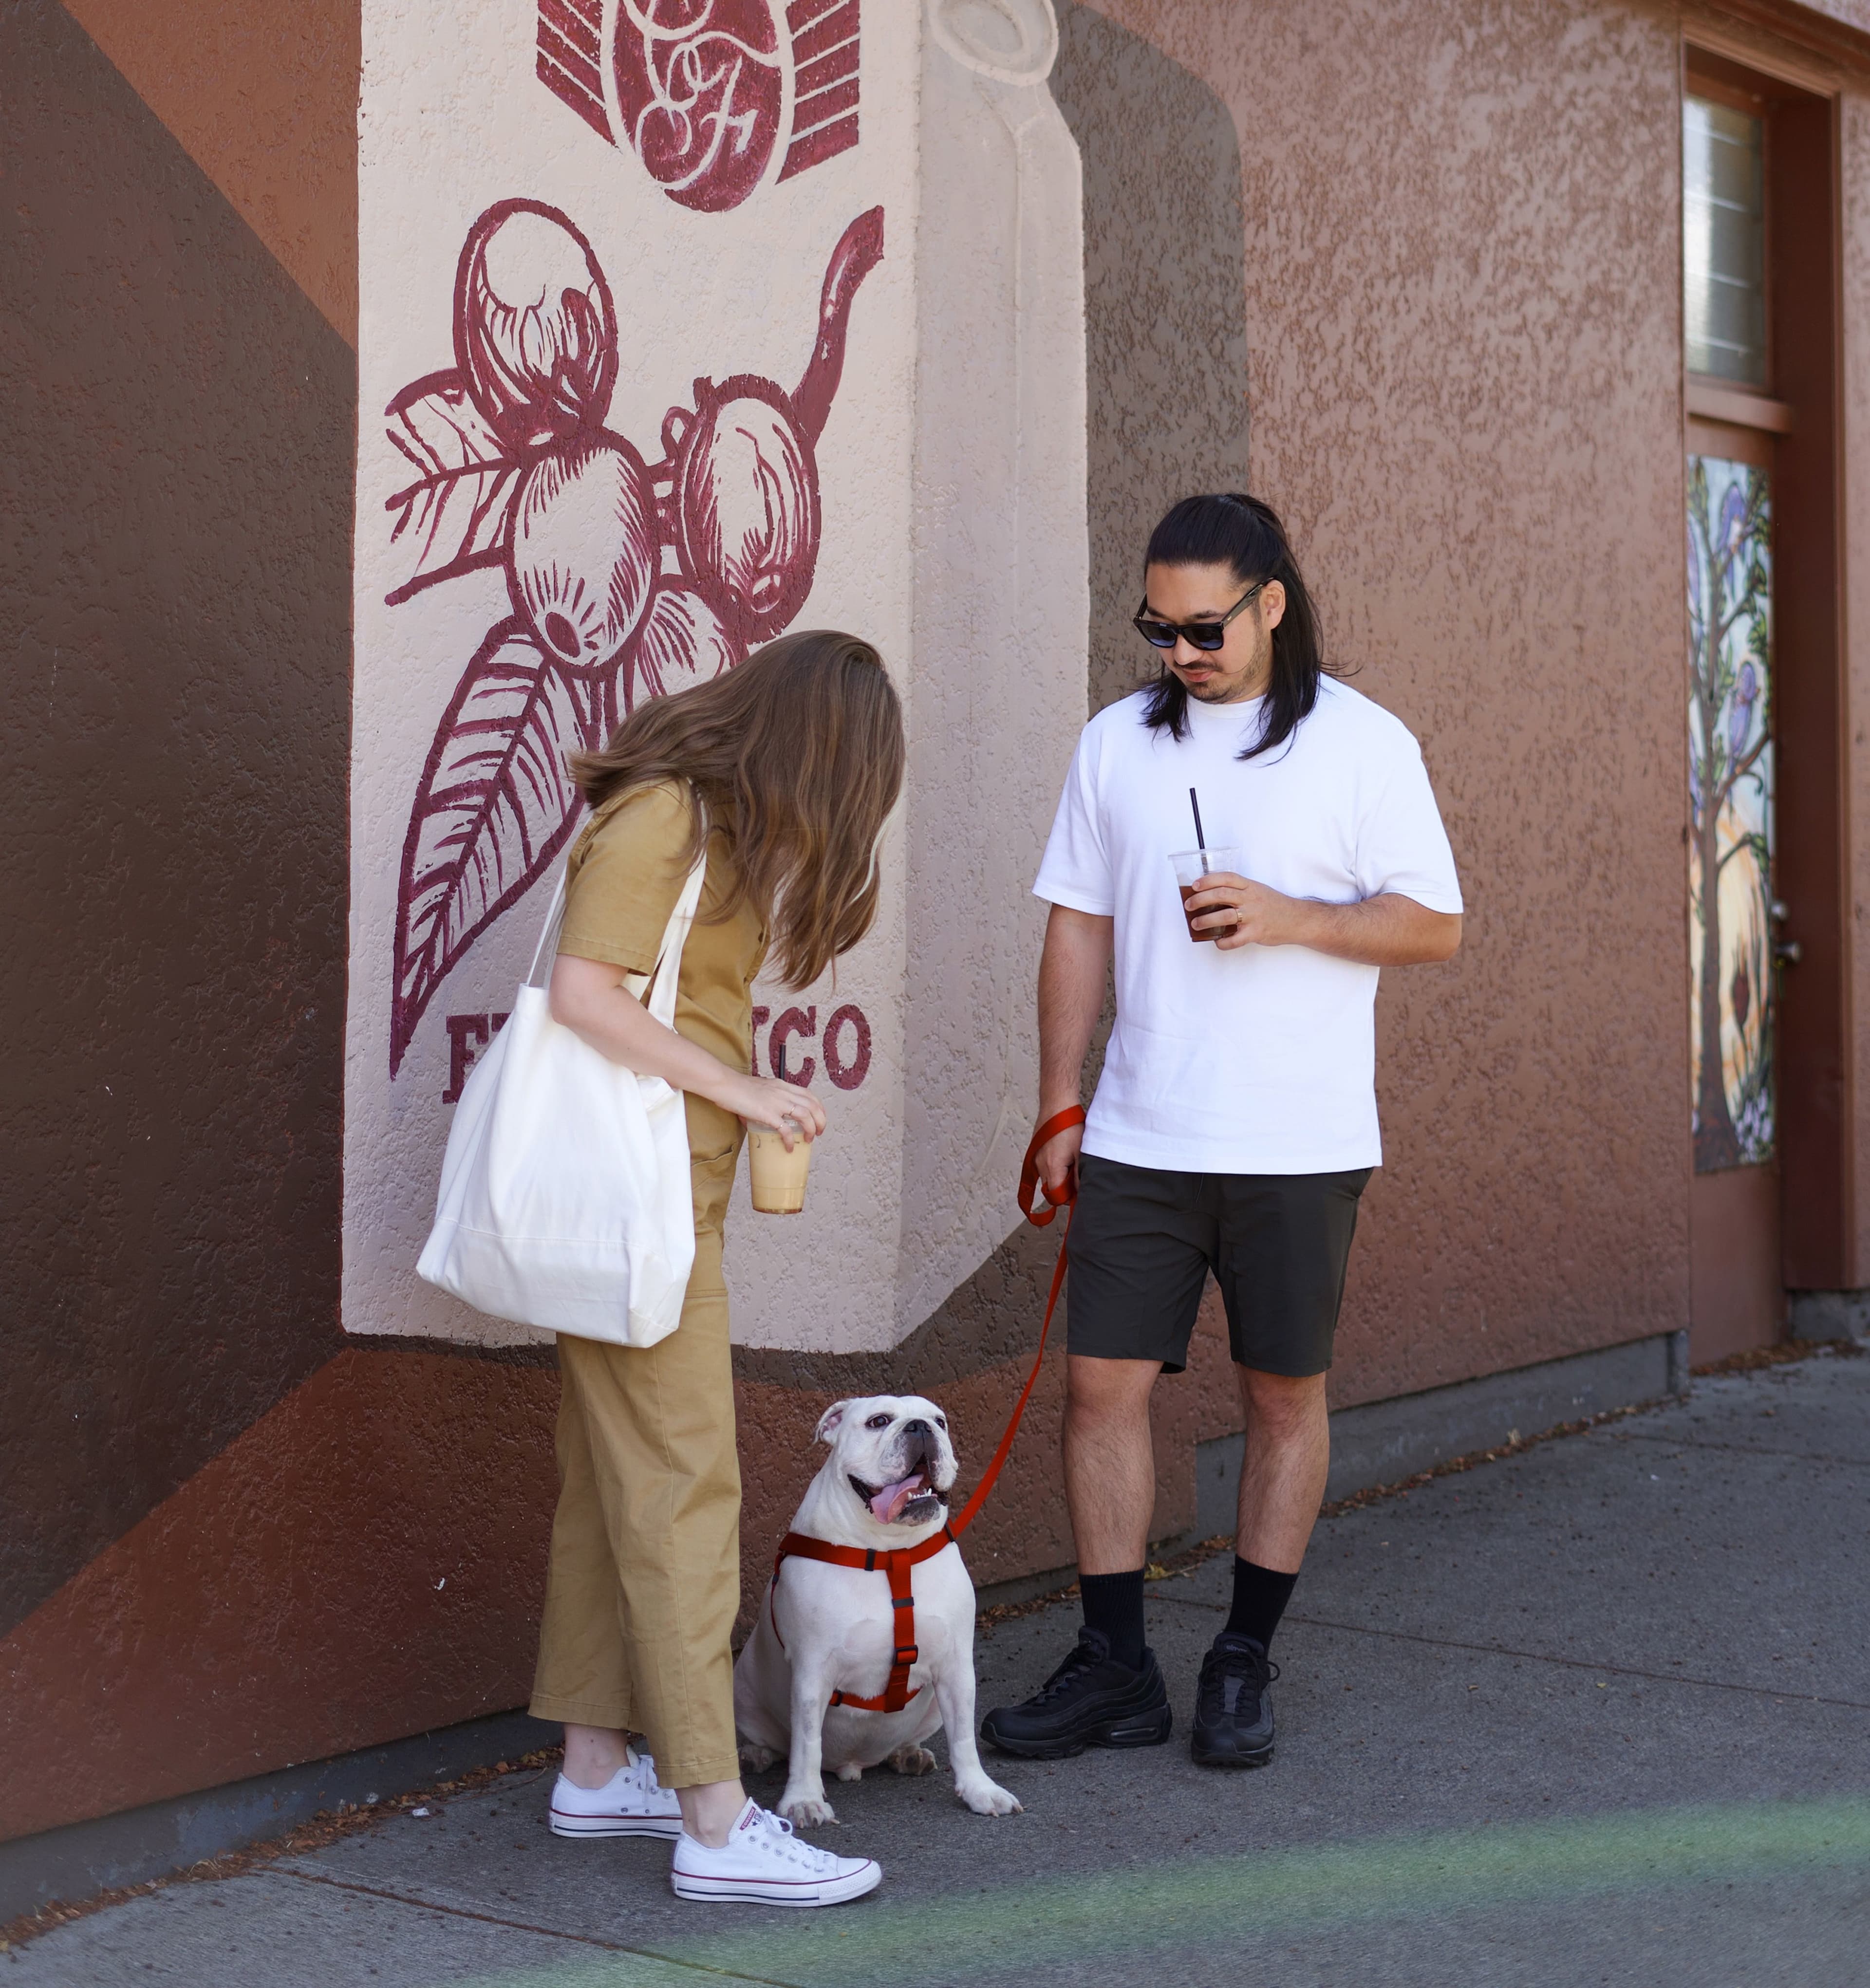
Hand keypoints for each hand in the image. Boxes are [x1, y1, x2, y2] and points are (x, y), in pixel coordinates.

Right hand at [730, 1074, 826, 1150]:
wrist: (725, 1085)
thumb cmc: (737, 1088)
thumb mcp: (759, 1089)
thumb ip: (767, 1100)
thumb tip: (763, 1116)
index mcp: (782, 1086)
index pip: (808, 1094)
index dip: (818, 1107)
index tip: (820, 1117)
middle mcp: (783, 1092)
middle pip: (812, 1105)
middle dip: (821, 1120)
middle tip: (819, 1132)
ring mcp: (776, 1102)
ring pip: (805, 1115)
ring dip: (811, 1129)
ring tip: (809, 1139)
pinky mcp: (767, 1113)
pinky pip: (785, 1129)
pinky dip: (790, 1140)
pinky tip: (789, 1148)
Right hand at [1031, 1109, 1082, 1207]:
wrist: (1056, 1105)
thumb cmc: (1069, 1125)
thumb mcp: (1081, 1152)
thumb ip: (1079, 1175)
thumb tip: (1079, 1191)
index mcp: (1052, 1166)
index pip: (1056, 1195)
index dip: (1067, 1197)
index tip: (1077, 1191)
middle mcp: (1040, 1165)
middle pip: (1049, 1190)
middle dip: (1062, 1189)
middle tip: (1076, 1178)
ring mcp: (1035, 1159)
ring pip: (1046, 1179)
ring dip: (1057, 1178)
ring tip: (1070, 1164)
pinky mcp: (1035, 1153)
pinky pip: (1042, 1169)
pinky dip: (1052, 1169)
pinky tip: (1062, 1159)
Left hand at [1183, 872, 1311, 950]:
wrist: (1297, 920)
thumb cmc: (1273, 905)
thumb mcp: (1257, 890)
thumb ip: (1238, 891)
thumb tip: (1210, 896)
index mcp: (1250, 886)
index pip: (1226, 878)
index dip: (1208, 880)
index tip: (1195, 885)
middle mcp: (1251, 899)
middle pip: (1221, 895)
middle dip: (1201, 900)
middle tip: (1189, 905)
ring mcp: (1254, 916)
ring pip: (1225, 916)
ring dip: (1206, 920)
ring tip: (1195, 924)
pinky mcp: (1256, 932)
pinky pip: (1235, 939)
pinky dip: (1223, 942)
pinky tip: (1216, 941)